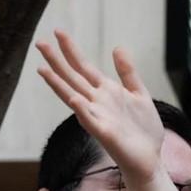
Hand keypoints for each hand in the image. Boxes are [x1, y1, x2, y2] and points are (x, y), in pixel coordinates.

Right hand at [35, 30, 164, 185]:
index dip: (71, 50)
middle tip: (40, 43)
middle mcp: (97, 102)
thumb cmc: (144, 130)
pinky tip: (74, 100)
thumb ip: (128, 72)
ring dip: (58, 85)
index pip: (83, 67)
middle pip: (72, 78)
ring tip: (43, 70)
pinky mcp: (105, 134)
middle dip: (56, 61)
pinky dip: (82, 111)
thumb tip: (117, 47)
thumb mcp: (139, 94)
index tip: (58, 32)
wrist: (150, 158)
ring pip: (73, 97)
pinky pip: (90, 121)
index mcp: (106, 91)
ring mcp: (98, 117)